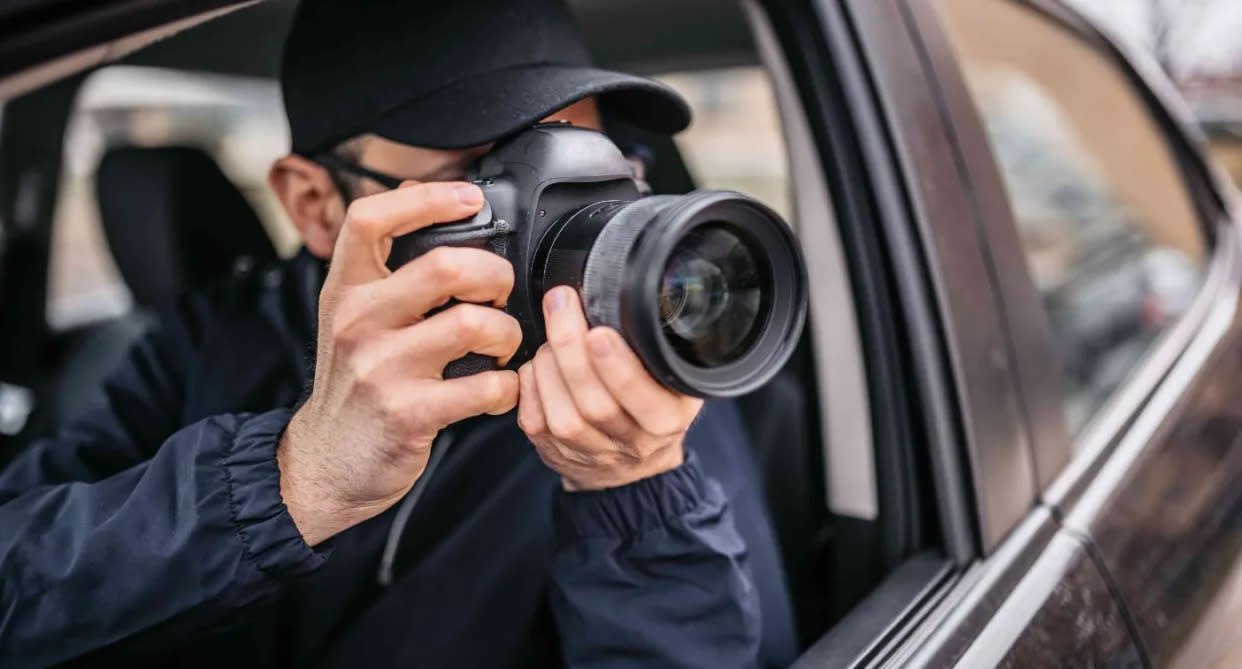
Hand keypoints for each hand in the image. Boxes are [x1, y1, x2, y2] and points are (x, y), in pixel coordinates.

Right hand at [278, 182, 521, 545]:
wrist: (326, 462)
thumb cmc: (353, 382)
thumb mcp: (351, 314)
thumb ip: (382, 261)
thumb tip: (416, 191)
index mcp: (345, 289)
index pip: (371, 218)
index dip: (428, 198)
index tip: (469, 198)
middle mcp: (358, 321)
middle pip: (446, 266)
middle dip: (495, 275)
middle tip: (500, 293)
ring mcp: (382, 368)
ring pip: (475, 324)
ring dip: (508, 334)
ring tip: (503, 346)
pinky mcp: (410, 413)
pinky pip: (487, 386)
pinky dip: (508, 386)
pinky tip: (499, 388)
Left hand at [517, 286, 702, 490]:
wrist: (632, 462)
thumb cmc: (651, 404)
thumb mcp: (674, 376)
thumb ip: (656, 348)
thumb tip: (622, 296)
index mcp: (667, 419)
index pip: (645, 400)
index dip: (618, 368)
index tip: (599, 333)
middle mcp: (633, 442)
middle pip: (595, 404)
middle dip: (571, 348)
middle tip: (561, 303)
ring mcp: (592, 452)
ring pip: (563, 416)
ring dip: (549, 366)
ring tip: (552, 335)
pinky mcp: (557, 452)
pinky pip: (536, 421)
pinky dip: (531, 383)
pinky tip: (538, 362)